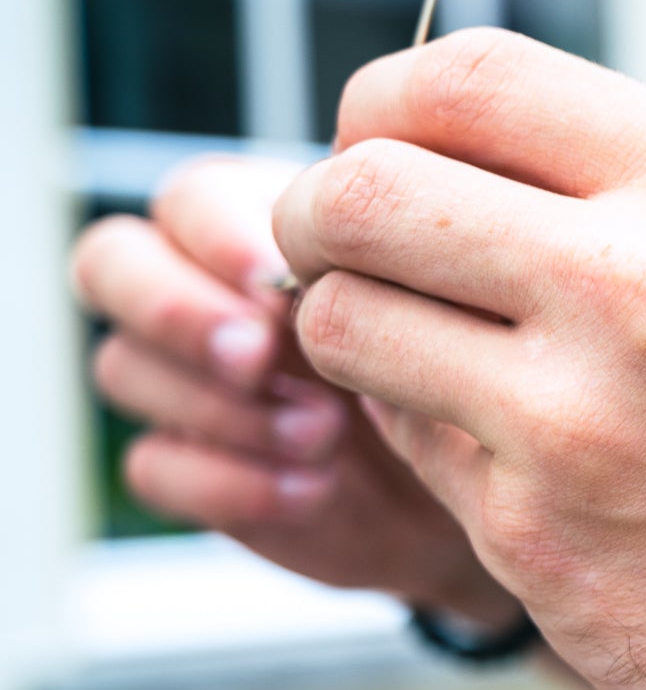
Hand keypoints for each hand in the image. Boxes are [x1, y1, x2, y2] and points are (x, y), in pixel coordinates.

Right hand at [69, 155, 521, 625]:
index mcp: (258, 225)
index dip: (217, 236)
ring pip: (125, 366)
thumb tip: (339, 271)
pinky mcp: (195, 465)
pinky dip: (228, 481)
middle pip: (111, 264)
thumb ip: (393, 275)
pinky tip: (311, 489)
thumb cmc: (470, 359)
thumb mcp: (450, 307)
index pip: (186, 200)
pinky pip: (155, 466)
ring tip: (325, 434)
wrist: (489, 477)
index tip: (281, 280)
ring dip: (221, 404)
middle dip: (180, 311)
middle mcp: (204, 290)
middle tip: (260, 354)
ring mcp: (187, 379)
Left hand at [272, 29, 645, 689]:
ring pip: (344, 321)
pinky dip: (427, 445)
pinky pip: (404, 448)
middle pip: (364, 188)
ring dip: (353, 338)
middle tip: (345, 258)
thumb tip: (454, 160)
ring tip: (430, 369)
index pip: (461, 76)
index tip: (383, 156)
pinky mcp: (537, 537)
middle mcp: (638, 283)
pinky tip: (517, 468)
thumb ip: (634, 196)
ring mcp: (576, 418)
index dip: (380, 110)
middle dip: (321, 220)